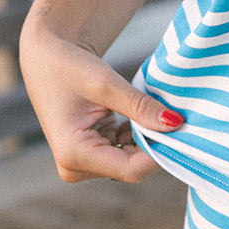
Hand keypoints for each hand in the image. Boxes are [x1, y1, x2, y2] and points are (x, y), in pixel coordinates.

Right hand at [20, 27, 183, 184]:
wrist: (46, 59)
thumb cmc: (68, 67)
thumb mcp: (107, 85)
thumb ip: (141, 108)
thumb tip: (176, 124)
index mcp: (73, 154)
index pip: (131, 169)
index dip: (160, 154)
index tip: (182, 132)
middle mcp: (74, 166)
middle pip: (131, 166)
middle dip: (153, 144)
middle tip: (173, 117)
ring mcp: (80, 163)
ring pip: (130, 160)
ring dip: (145, 138)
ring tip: (151, 111)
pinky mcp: (88, 155)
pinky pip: (123, 152)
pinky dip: (135, 136)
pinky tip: (138, 116)